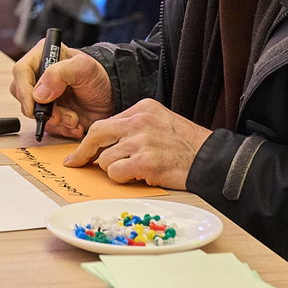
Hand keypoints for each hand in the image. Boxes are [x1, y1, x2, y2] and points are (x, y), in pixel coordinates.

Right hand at [9, 43, 115, 138]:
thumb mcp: (84, 68)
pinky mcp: (49, 113)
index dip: (25, 91)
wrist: (113, 97)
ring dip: (55, 121)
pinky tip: (75, 124)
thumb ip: (60, 74)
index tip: (37, 106)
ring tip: (74, 118)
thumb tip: (39, 94)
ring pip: (34, 114)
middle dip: (43, 111)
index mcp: (42, 56)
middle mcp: (38, 76)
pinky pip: (45, 126)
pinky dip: (61, 129)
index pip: (21, 72)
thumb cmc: (99, 77)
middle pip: (22, 96)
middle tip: (61, 115)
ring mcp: (42, 96)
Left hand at [63, 99, 211, 189]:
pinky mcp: (145, 161)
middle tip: (77, 163)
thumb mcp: (160, 122)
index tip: (80, 152)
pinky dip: (123, 178)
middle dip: (84, 152)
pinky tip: (139, 176)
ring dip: (114, 169)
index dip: (90, 141)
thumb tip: (106, 144)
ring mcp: (141, 141)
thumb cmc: (186, 145)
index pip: (105, 123)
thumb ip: (133, 127)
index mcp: (142, 108)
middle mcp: (139, 121)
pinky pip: (115, 172)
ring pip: (105, 159)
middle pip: (96, 134)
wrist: (211, 159)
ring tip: (135, 169)